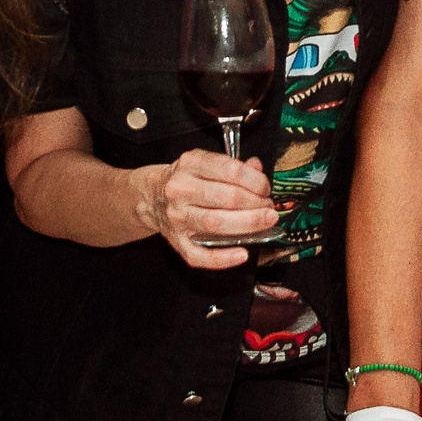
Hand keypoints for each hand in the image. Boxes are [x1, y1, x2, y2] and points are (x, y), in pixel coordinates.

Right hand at [130, 150, 273, 267]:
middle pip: (226, 198)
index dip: (255, 180)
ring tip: (265, 223)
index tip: (266, 188)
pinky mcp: (175, 242)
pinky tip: (242, 253)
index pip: (230, 170)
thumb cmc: (185, 179)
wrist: (151, 196)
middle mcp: (180, 190)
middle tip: (270, 208)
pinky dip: (223, 258)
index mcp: (190, 164)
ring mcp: (176, 217)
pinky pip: (199, 256)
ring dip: (247, 225)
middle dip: (256, 205)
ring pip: (215, 224)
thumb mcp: (205, 162)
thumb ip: (232, 165)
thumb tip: (257, 167)